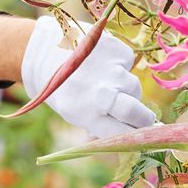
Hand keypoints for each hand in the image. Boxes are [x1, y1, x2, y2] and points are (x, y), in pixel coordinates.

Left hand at [22, 16, 154, 138]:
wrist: (43, 52)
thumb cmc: (62, 89)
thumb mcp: (73, 113)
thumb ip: (99, 125)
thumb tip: (130, 137)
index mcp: (86, 115)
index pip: (123, 133)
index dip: (133, 134)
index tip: (138, 132)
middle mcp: (100, 94)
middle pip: (137, 113)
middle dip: (143, 118)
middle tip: (141, 116)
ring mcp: (111, 70)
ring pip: (134, 87)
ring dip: (127, 89)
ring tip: (106, 82)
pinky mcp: (116, 50)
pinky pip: (128, 64)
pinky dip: (120, 65)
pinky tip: (102, 62)